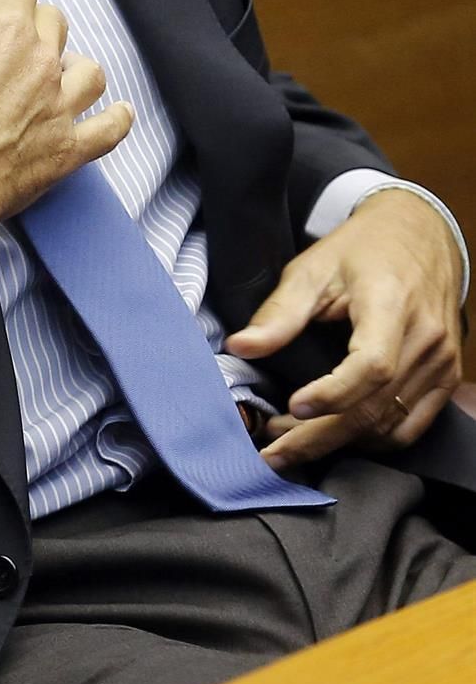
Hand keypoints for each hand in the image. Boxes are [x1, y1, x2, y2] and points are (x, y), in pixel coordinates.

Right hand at [0, 0, 133, 258]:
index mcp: (2, 34)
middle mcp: (40, 65)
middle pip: (53, 23)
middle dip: (33, 18)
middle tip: (14, 28)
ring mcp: (59, 109)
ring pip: (88, 70)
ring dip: (74, 63)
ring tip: (60, 66)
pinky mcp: (66, 151)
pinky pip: (108, 130)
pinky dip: (116, 119)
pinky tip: (119, 112)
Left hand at [227, 188, 463, 468]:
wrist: (419, 235)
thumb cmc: (362, 250)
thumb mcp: (312, 269)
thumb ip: (279, 313)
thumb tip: (239, 347)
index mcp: (393, 306)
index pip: (372, 365)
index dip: (332, 394)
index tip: (291, 406)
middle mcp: (426, 339)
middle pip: (375, 407)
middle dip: (318, 436)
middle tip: (272, 449)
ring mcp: (441, 362)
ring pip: (390, 425)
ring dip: (339, 443)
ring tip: (291, 442)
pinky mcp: (445, 377)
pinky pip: (410, 426)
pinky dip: (370, 439)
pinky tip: (333, 435)